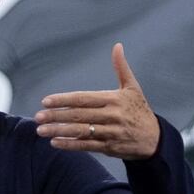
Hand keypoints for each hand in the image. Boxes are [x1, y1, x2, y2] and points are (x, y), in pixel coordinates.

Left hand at [35, 43, 159, 159]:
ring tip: (41, 130)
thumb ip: (121, 68)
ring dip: (59, 131)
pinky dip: (70, 145)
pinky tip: (54, 142)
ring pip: (81, 131)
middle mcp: (112, 115)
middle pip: (79, 115)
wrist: (155, 139)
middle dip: (56, 116)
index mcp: (114, 99)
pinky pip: (87, 146)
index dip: (64, 100)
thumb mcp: (133, 88)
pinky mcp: (110, 147)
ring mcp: (111, 132)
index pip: (84, 98)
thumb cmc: (139, 110)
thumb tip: (117, 46)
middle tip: (38, 117)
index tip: (46, 101)